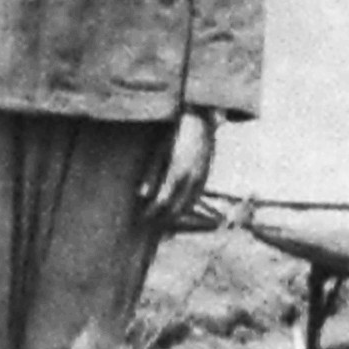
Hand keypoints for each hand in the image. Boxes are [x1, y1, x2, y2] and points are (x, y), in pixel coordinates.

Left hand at [138, 108, 215, 224]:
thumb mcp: (159, 151)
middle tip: (151, 228)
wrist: (200, 121)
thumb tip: (142, 195)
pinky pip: (196, 198)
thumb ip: (151, 173)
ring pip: (189, 205)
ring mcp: (202, 178)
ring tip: (164, 226)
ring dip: (176, 217)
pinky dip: (186, 208)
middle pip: (177, 208)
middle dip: (163, 220)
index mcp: (178, 172)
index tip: (142, 218)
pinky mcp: (206, 176)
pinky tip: (179, 212)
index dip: (152, 212)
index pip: (163, 200)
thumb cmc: (175, 134)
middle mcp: (192, 178)